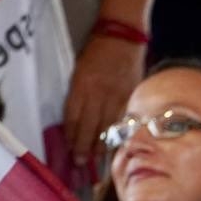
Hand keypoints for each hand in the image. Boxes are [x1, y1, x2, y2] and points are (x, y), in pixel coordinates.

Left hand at [62, 34, 145, 164]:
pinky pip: (123, 120)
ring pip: (107, 127)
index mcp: (82, 84)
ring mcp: (117, 96)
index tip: (68, 149)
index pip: (73, 117)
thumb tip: (76, 121)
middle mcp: (98, 92)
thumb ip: (79, 94)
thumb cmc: (97, 51)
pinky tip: (115, 144)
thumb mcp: (80, 69)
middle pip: (89, 126)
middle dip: (83, 147)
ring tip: (96, 159)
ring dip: (100, 145)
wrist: (122, 36)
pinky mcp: (131, 96)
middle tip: (80, 163)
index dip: (70, 135)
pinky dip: (118, 134)